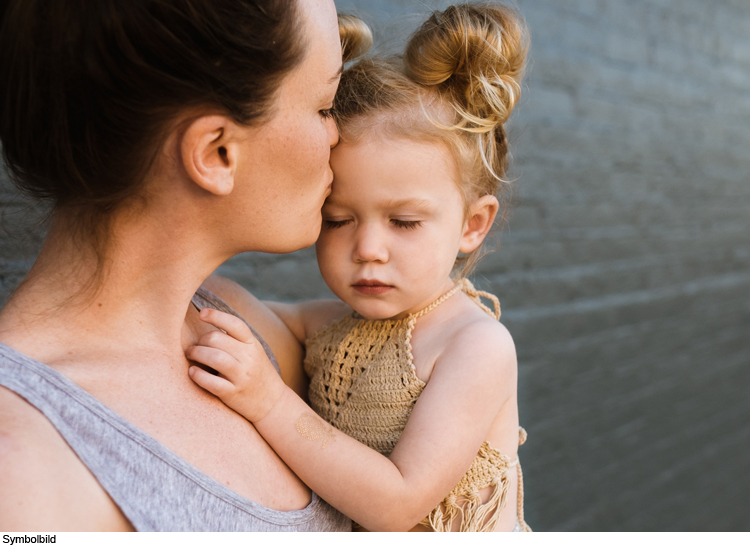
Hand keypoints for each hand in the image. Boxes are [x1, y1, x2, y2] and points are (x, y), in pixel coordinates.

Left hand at [186, 308, 285, 422]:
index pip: (234, 324)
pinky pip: (211, 382)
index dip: (216, 316)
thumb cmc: (257, 373)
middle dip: (200, 341)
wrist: (272, 402)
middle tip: (194, 346)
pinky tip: (192, 372)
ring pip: (213, 357)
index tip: (201, 313)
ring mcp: (241, 376)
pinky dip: (197, 375)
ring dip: (196, 353)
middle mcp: (249, 358)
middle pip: (216, 339)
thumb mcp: (253, 352)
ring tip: (191, 355)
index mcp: (252, 344)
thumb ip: (235, 340)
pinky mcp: (233, 393)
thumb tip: (208, 325)